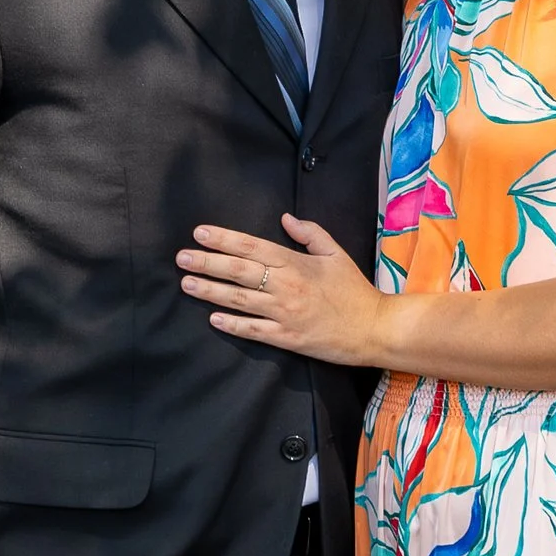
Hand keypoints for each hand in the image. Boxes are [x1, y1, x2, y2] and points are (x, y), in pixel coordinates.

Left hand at [178, 214, 387, 361]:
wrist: (374, 328)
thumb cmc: (354, 290)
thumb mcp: (336, 253)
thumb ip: (310, 233)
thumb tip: (285, 218)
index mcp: (296, 263)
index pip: (252, 247)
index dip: (223, 239)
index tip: (200, 233)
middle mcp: (286, 286)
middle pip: (238, 271)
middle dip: (207, 263)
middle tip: (181, 258)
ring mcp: (285, 313)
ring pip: (240, 300)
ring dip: (211, 291)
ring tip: (187, 284)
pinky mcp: (287, 337)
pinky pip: (254, 330)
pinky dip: (232, 324)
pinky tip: (212, 319)